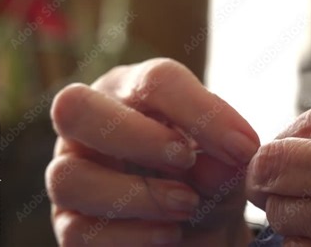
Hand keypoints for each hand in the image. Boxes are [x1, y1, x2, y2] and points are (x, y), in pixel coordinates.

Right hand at [46, 58, 258, 245]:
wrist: (198, 223)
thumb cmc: (208, 177)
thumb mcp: (226, 164)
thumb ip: (226, 160)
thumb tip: (221, 167)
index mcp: (133, 92)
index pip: (154, 80)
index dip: (200, 111)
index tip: (242, 147)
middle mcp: (91, 126)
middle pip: (75, 108)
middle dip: (138, 136)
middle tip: (187, 159)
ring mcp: (72, 173)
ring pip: (68, 176)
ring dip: (138, 193)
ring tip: (187, 205)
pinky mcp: (70, 223)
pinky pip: (77, 231)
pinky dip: (130, 235)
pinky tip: (171, 234)